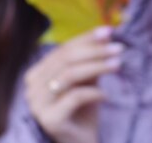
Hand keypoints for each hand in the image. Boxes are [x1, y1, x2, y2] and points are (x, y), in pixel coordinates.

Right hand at [24, 26, 123, 142]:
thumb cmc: (83, 111)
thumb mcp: (87, 80)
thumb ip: (91, 59)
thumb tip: (106, 34)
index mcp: (38, 73)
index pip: (63, 49)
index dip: (86, 38)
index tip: (109, 31)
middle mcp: (32, 87)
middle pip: (66, 59)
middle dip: (95, 51)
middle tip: (119, 48)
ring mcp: (38, 104)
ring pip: (70, 75)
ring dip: (97, 67)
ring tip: (118, 65)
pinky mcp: (50, 120)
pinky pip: (74, 97)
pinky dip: (94, 92)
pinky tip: (107, 95)